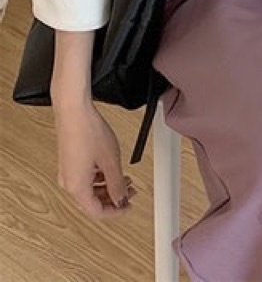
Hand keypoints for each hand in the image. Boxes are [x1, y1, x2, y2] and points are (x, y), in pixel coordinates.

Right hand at [54, 102, 135, 218]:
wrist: (74, 113)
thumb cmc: (89, 132)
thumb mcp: (110, 161)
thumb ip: (116, 184)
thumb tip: (120, 200)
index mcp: (77, 187)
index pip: (97, 212)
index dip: (116, 212)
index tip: (129, 206)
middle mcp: (68, 183)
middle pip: (92, 202)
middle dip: (113, 198)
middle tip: (131, 191)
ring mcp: (67, 173)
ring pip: (90, 190)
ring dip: (108, 187)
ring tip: (125, 178)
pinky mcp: (69, 163)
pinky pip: (85, 178)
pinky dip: (100, 178)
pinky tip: (111, 170)